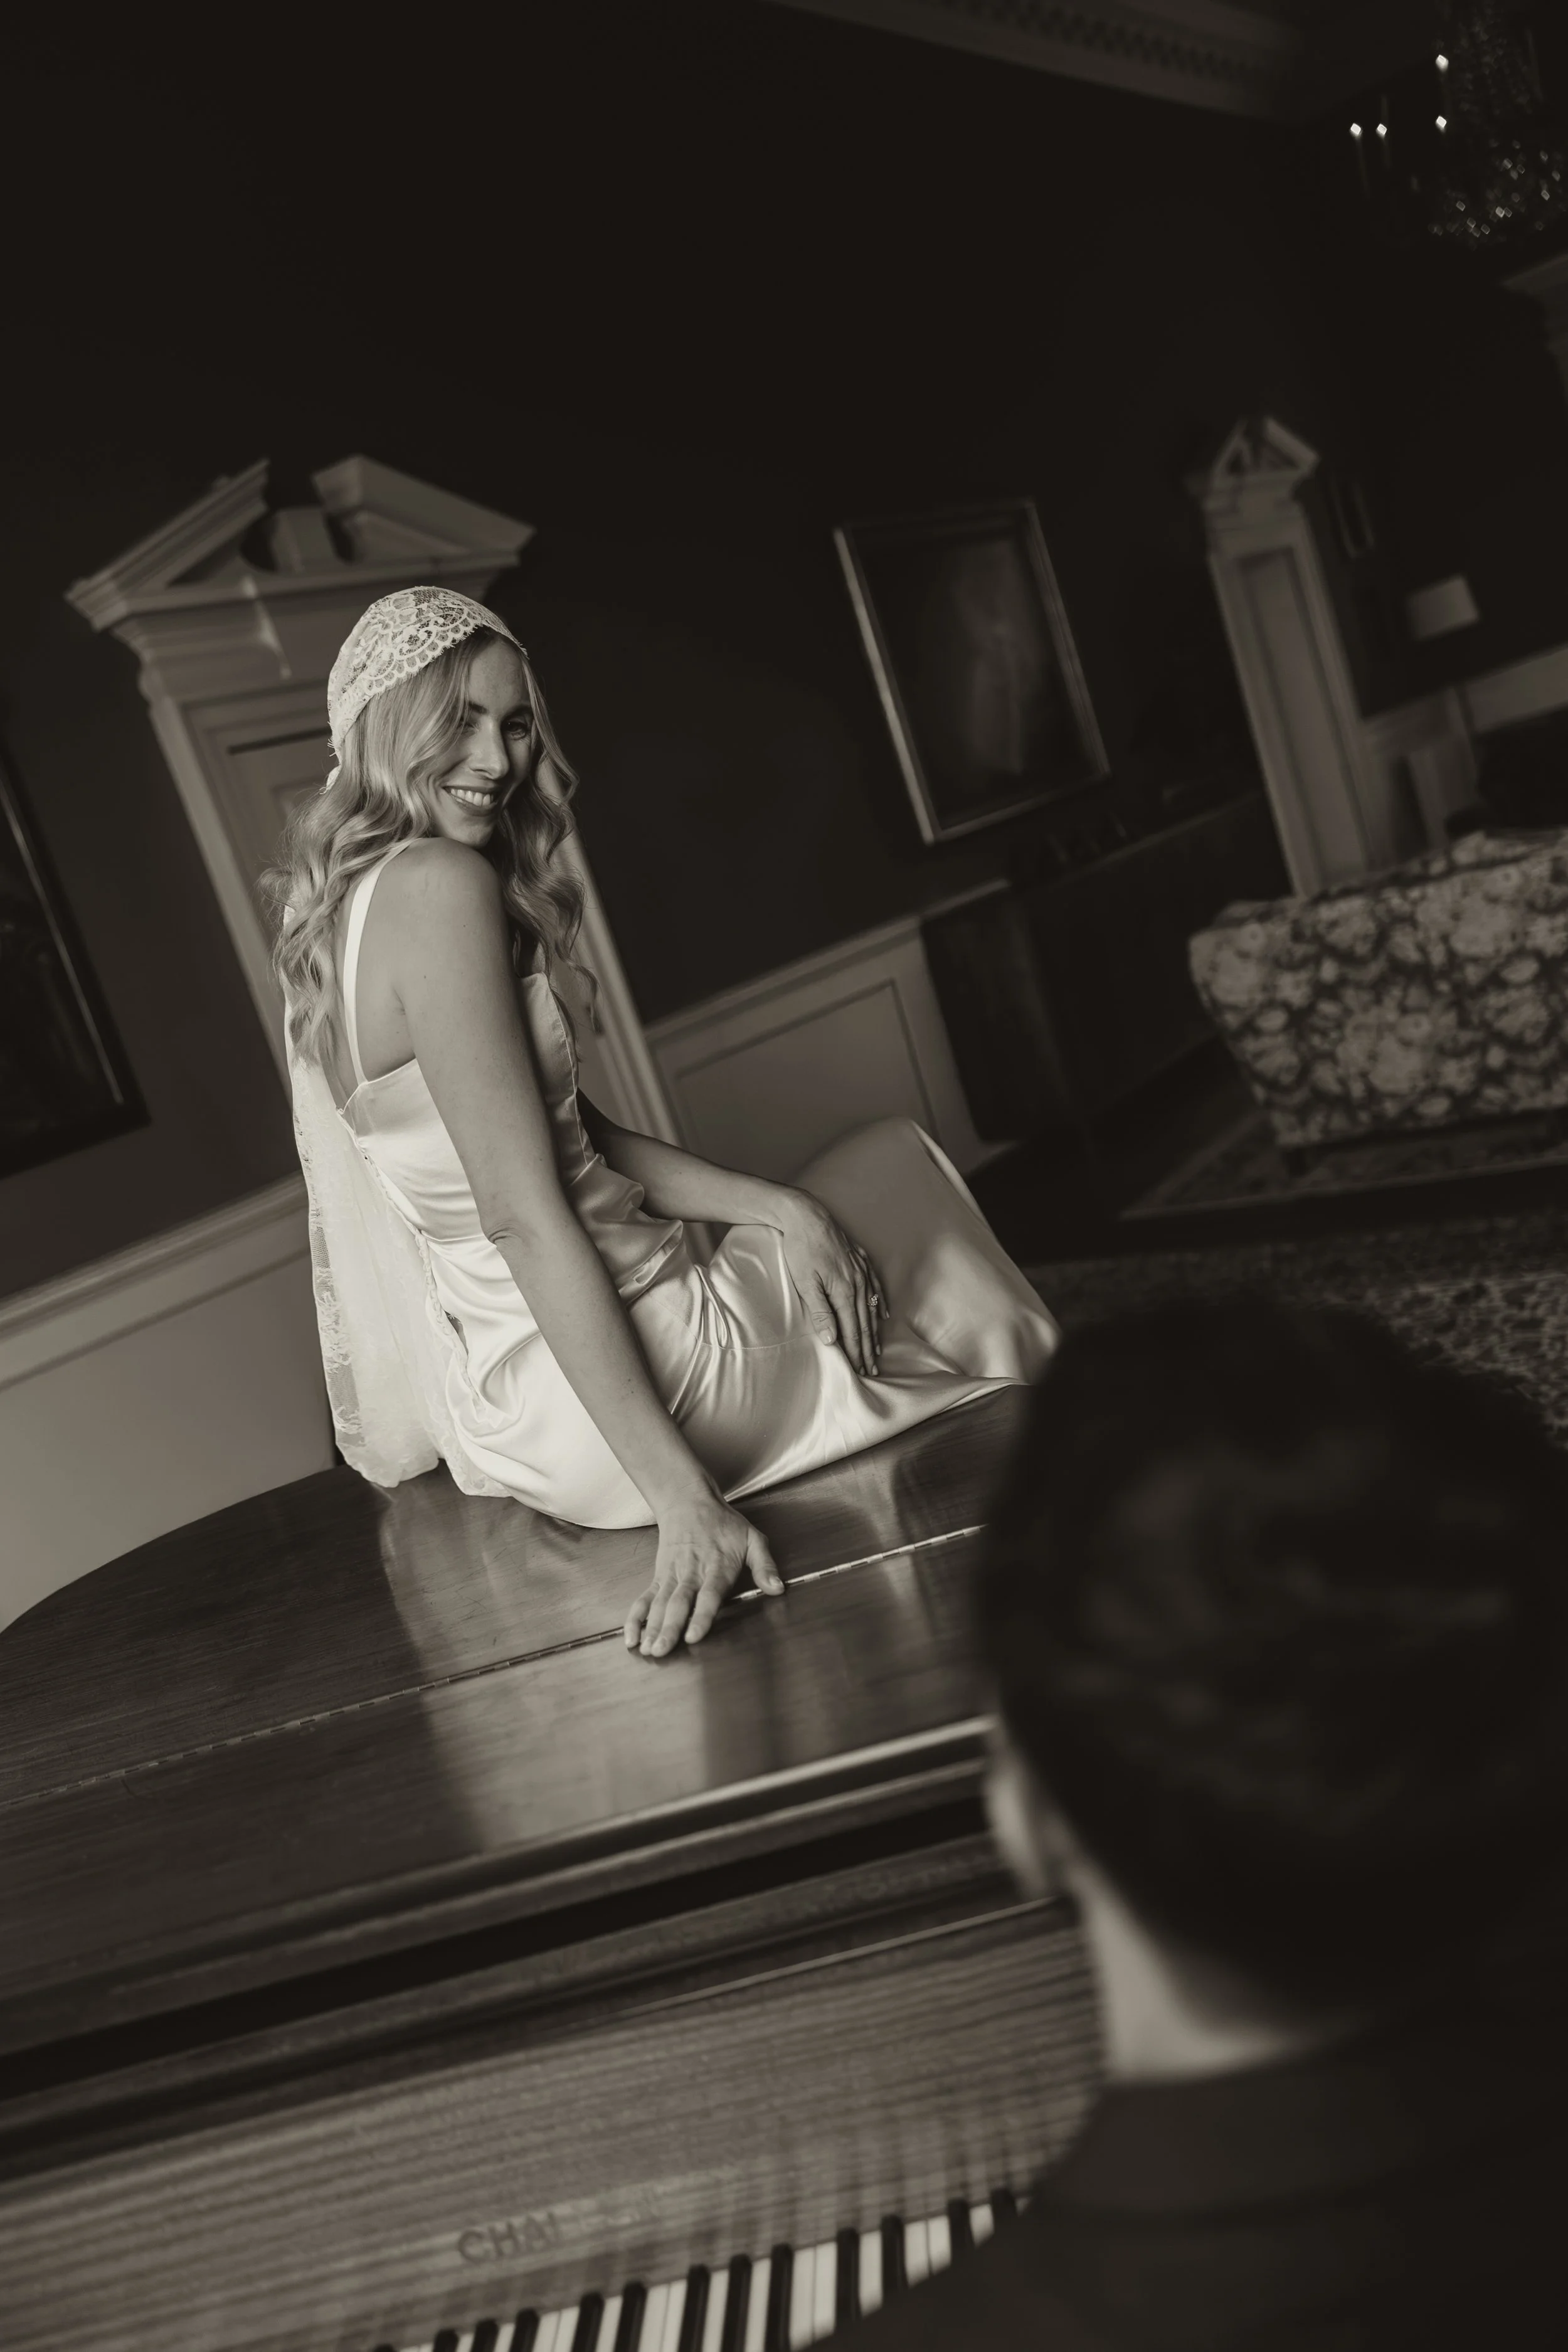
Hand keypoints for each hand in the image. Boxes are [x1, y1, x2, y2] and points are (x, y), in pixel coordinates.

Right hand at [624, 1491, 784, 1657]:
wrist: (688, 1501)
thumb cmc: (724, 1524)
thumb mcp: (752, 1538)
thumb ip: (764, 1566)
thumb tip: (777, 1589)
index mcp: (717, 1566)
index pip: (709, 1595)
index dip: (701, 1616)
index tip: (693, 1636)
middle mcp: (692, 1573)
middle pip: (679, 1603)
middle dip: (669, 1628)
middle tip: (661, 1651)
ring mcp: (672, 1575)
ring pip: (660, 1604)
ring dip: (652, 1628)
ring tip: (646, 1650)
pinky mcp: (659, 1576)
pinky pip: (645, 1598)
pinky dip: (636, 1617)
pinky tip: (630, 1637)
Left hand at [775, 1190, 885, 1375]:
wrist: (805, 1215)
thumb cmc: (800, 1249)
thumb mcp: (805, 1283)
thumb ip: (820, 1312)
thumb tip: (832, 1340)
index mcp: (844, 1291)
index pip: (852, 1330)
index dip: (856, 1352)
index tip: (859, 1370)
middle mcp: (858, 1282)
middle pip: (865, 1323)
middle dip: (867, 1349)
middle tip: (871, 1370)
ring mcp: (861, 1271)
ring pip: (871, 1308)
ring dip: (874, 1332)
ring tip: (877, 1351)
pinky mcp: (859, 1260)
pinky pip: (875, 1287)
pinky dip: (880, 1303)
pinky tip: (883, 1314)